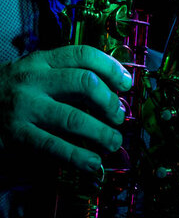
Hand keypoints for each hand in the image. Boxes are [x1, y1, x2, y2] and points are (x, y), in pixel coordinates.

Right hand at [0, 45, 132, 172]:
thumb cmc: (13, 90)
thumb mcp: (36, 73)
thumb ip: (67, 76)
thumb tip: (113, 89)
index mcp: (42, 60)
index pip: (83, 55)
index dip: (111, 67)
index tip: (127, 83)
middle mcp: (34, 80)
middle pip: (84, 82)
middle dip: (109, 101)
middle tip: (119, 115)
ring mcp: (24, 107)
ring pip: (72, 117)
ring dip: (100, 132)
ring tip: (113, 141)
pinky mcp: (16, 134)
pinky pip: (53, 146)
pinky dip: (78, 156)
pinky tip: (93, 163)